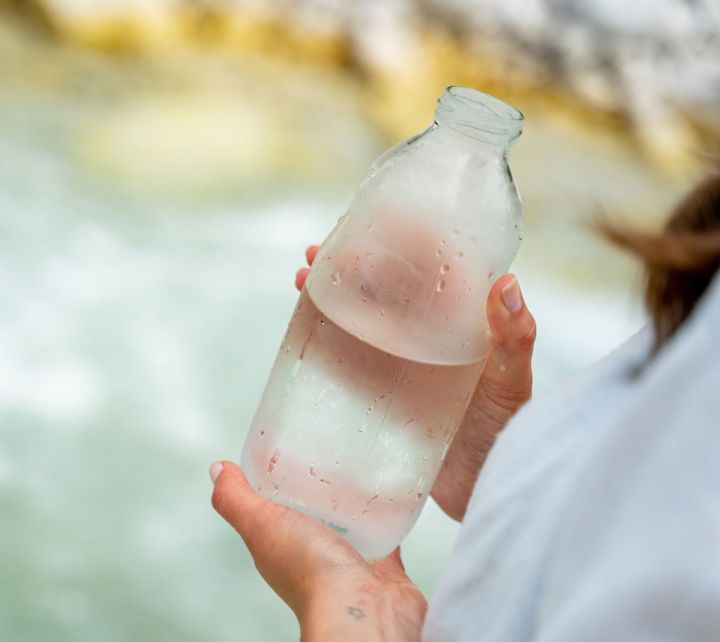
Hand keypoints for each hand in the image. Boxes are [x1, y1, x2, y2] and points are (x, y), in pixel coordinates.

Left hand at [210, 461, 426, 641]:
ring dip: (353, 503)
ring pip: (350, 524)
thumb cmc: (313, 576)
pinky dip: (387, 517)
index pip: (274, 509)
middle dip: (318, 489)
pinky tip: (389, 497)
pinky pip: (385, 535)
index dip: (276, 483)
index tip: (286, 454)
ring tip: (358, 469)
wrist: (363, 609)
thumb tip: (217, 471)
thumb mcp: (262, 524)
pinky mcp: (382, 565)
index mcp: (280, 546)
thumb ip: (236, 500)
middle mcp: (313, 555)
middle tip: (326, 456)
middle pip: (313, 515)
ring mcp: (348, 562)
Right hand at [296, 245, 535, 520]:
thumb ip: (514, 338)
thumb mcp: (512, 382)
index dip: (395, 245)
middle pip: (382, 289)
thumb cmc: (509, 431)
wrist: (484, 489)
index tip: (368, 225)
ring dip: (331, 297)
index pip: (424, 270)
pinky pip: (348, 360)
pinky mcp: (380, 393)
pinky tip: (306, 331)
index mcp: (459, 322)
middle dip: (349, 266)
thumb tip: (506, 281)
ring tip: (304, 279)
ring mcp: (400, 364)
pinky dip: (326, 341)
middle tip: (318, 253)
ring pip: (360, 319)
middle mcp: (426, 337)